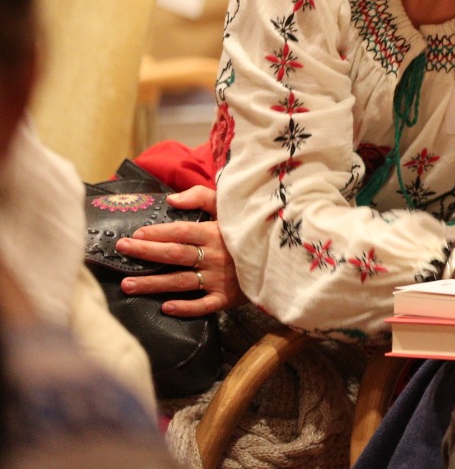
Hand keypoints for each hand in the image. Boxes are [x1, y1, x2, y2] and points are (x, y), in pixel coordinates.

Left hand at [115, 186, 242, 316]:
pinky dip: (185, 307)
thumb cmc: (251, 230)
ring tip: (127, 285)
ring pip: (180, 282)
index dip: (158, 232)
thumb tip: (172, 199)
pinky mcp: (226, 298)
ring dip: (153, 284)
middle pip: (174, 255)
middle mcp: (213, 256)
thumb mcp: (232, 208)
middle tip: (121, 250)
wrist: (280, 258)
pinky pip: (203, 305)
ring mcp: (219, 279)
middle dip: (146, 252)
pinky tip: (165, 307)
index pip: (181, 231)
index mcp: (215, 233)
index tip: (136, 233)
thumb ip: (203, 197)